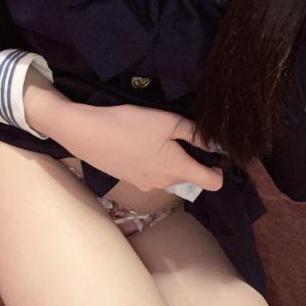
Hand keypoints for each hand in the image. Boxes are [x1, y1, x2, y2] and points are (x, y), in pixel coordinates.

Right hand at [57, 102, 223, 191]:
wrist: (86, 133)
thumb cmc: (129, 124)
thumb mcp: (167, 121)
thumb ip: (194, 134)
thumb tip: (214, 145)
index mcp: (177, 168)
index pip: (213, 182)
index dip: (219, 169)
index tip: (213, 153)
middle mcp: (164, 182)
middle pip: (189, 176)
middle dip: (190, 158)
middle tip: (178, 134)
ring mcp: (146, 184)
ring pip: (169, 173)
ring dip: (169, 159)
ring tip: (153, 136)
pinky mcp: (131, 180)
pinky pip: (152, 173)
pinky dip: (152, 161)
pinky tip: (137, 144)